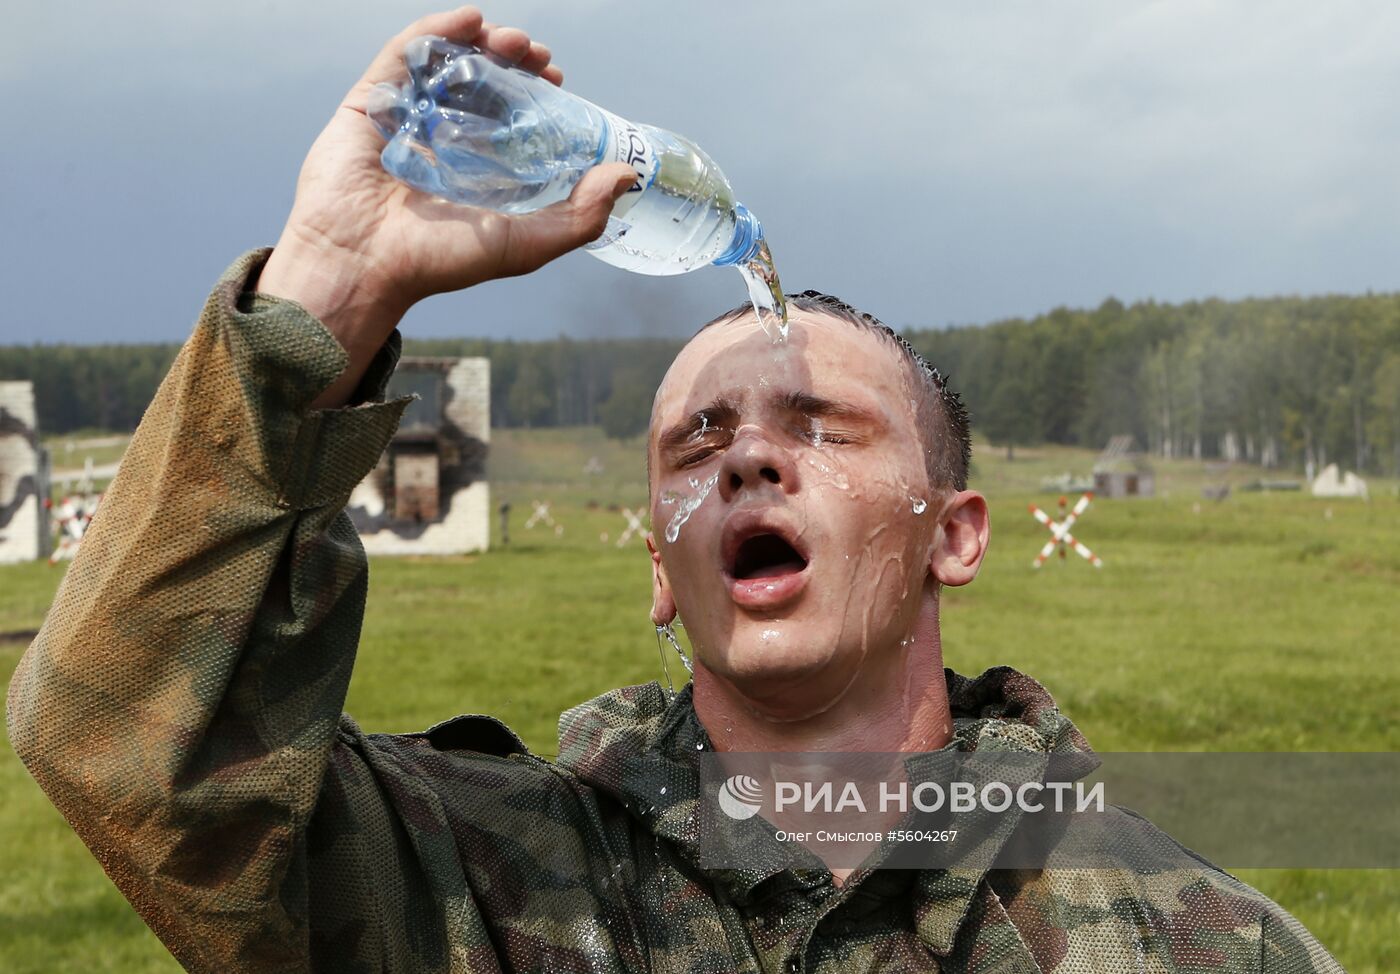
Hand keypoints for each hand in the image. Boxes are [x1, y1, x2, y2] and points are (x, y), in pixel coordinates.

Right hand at [257, 6, 635, 406]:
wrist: (364, 265)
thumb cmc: (439, 261)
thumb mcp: (525, 243)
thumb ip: (579, 216)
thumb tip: (626, 175)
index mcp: (473, 170)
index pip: (509, 116)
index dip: (535, 92)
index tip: (557, 78)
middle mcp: (439, 141)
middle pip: (481, 84)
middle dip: (513, 61)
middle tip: (537, 54)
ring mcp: (403, 119)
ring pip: (445, 64)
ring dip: (482, 42)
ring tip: (511, 39)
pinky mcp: (367, 104)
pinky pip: (401, 55)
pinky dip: (435, 30)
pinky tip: (468, 20)